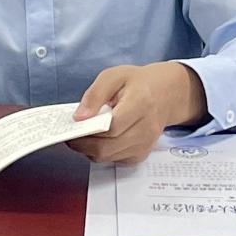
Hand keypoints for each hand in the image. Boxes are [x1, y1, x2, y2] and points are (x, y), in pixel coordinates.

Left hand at [66, 62, 206, 163]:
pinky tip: (99, 139)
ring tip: (84, 134)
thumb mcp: (114, 76)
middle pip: (107, 147)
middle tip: (71, 134)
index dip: (89, 129)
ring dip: (90, 149)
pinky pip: (114, 160)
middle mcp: (146, 128)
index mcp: (141, 103)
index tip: (73, 124)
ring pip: (107, 157)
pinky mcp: (141, 154)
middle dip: (83, 143)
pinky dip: (101, 152)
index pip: (112, 126)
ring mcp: (145, 144)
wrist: (165, 95)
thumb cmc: (137, 83)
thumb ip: (95, 94)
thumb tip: (79, 117)